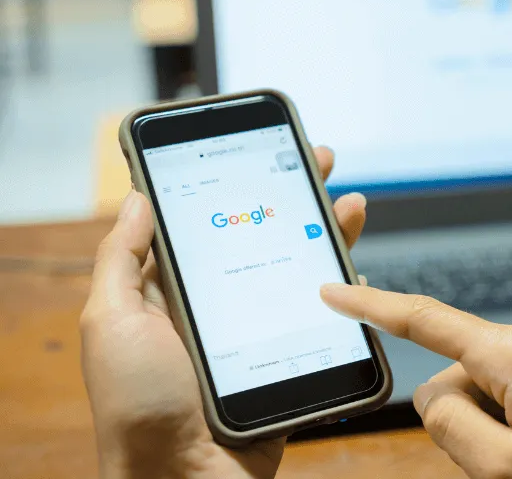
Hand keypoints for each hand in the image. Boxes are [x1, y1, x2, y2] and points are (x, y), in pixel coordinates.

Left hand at [81, 147, 367, 478]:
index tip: (265, 150)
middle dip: (296, 194)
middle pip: (267, 235)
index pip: (213, 221)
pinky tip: (356, 266)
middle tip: (322, 160)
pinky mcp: (292, 357)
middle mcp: (222, 305)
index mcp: (176, 291)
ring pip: (302, 269)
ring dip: (329, 232)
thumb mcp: (110, 321)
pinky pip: (325, 316)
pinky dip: (346, 288)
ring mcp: (261, 331)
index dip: (240, 182)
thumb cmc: (138, 406)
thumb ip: (121, 259)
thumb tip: (138, 197)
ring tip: (351, 204)